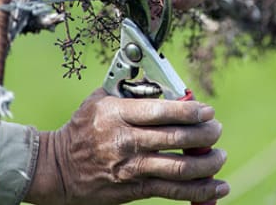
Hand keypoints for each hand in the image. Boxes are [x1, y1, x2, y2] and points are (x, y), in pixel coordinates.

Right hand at [24, 89, 229, 204]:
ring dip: (207, 163)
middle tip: (217, 130)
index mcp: (118, 113)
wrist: (56, 168)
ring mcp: (131, 168)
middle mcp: (126, 141)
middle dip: (205, 134)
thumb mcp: (100, 100)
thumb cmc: (81, 128)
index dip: (191, 110)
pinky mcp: (134, 190)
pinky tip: (218, 186)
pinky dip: (200, 190)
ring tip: (219, 156)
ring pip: (179, 168)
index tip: (208, 111)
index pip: (162, 111)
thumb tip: (164, 84)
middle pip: (176, 138)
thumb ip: (130, 90)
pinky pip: (172, 191)